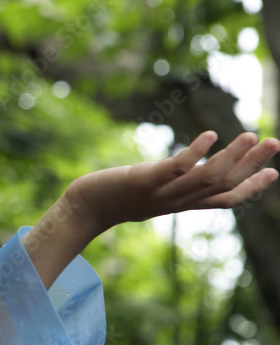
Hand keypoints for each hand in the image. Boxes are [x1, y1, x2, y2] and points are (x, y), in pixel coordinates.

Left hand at [24, 130, 278, 289]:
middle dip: (251, 165)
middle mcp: (176, 202)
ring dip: (232, 157)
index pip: (224, 200)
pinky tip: (209, 135)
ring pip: (206, 178)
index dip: (251, 188)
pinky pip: (175, 169)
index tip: (273, 171)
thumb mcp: (151, 193)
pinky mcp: (144, 182)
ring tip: (252, 135)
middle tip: (275, 142)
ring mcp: (161, 193)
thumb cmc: (115, 197)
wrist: (83, 209)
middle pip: (222, 186)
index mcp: (181, 204)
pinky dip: (195, 153)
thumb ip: (174, 183)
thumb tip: (190, 170)